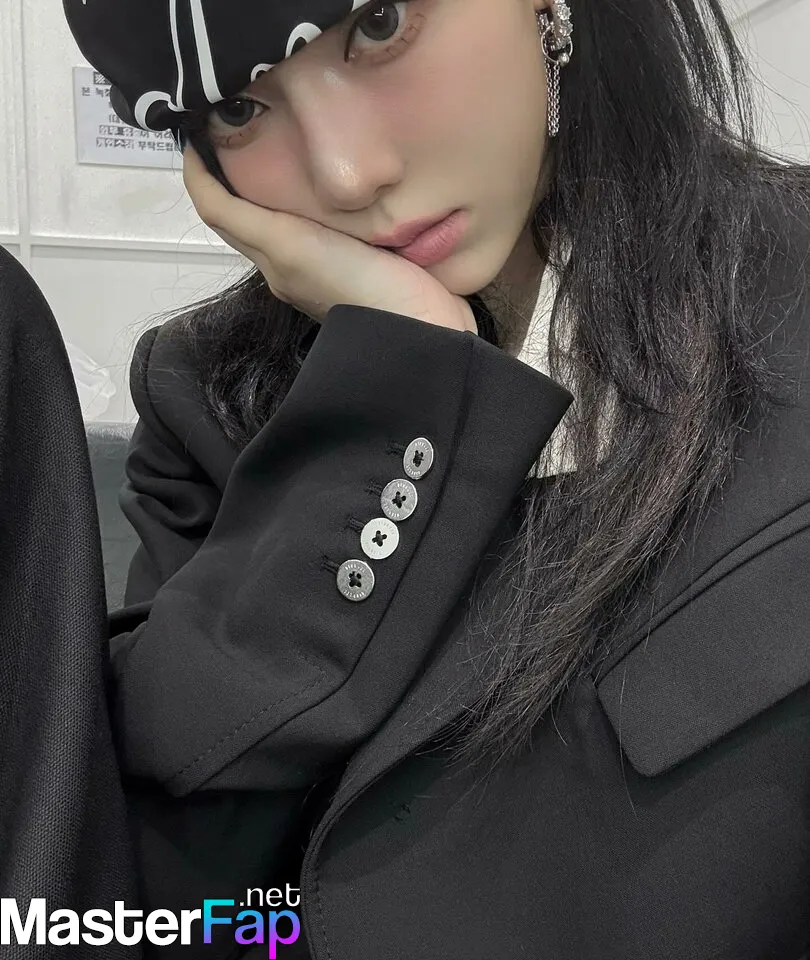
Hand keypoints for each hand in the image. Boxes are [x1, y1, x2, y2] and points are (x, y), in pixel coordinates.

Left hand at [183, 145, 477, 335]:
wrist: (425, 329)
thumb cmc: (356, 285)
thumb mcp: (288, 245)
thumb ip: (242, 217)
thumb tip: (197, 177)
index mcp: (274, 259)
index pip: (221, 210)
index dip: (201, 171)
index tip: (199, 123)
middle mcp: (295, 263)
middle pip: (254, 210)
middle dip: (239, 168)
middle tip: (244, 117)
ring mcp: (333, 264)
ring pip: (292, 213)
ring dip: (282, 178)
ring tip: (290, 133)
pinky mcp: (368, 262)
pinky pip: (331, 220)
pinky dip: (323, 193)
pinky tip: (341, 171)